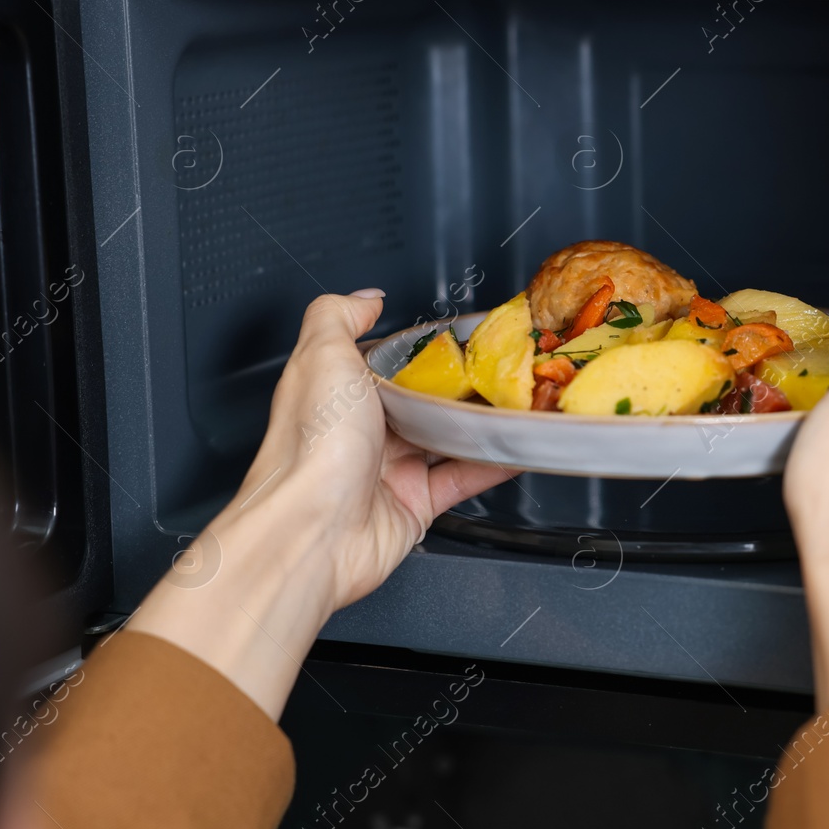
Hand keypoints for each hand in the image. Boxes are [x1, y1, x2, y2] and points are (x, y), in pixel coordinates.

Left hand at [130, 291, 514, 717]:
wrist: (314, 531)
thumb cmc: (311, 448)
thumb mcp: (321, 355)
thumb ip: (340, 315)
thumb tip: (365, 297)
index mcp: (336, 390)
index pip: (381, 361)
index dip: (416, 347)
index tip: (456, 334)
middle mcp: (360, 430)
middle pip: (420, 400)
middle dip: (459, 385)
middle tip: (499, 366)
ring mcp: (389, 469)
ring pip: (446, 438)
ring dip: (481, 422)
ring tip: (517, 401)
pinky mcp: (415, 504)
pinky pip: (463, 478)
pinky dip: (492, 463)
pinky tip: (516, 446)